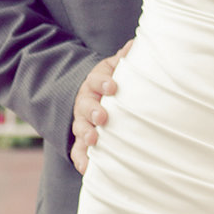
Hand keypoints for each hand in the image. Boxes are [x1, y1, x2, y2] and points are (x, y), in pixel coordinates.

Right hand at [70, 42, 132, 174]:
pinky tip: (87, 169)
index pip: (96, 80)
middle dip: (93, 111)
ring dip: (86, 134)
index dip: (103, 82)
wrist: (89, 95)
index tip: (113, 86)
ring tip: (94, 141)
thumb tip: (136, 43)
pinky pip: (78, 150)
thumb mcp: (114, 66)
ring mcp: (81, 121)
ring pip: (80, 128)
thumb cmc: (110, 81)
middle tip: (102, 117)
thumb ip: (124, 57)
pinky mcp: (80, 139)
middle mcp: (85, 102)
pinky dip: (81, 160)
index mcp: (94, 82)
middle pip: (85, 105)